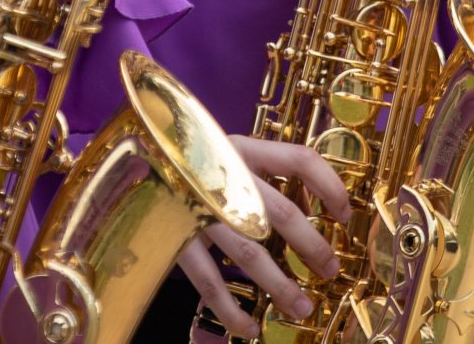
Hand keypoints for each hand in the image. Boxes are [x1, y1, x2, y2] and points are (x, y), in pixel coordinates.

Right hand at [177, 136, 351, 338]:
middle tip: (329, 269)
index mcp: (242, 148)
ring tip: (302, 306)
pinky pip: (208, 281)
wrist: (129, 162)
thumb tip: (313, 205)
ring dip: (280, 284)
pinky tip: (249, 327)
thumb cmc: (190, 162)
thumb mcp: (228, 153)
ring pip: (249, 252)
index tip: (344, 214)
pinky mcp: (175, 238)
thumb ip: (266, 172)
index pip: (299, 159)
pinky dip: (230, 309)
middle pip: (280, 211)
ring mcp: (197, 208)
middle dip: (311, 246)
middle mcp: (223, 175)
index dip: (330, 185)